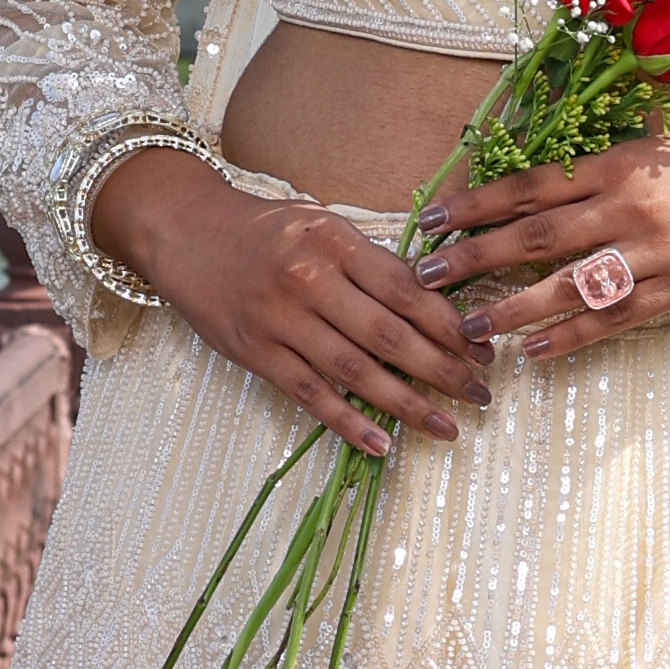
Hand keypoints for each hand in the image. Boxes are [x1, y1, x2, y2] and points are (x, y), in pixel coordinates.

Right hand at [90, 150, 486, 457]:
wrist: (186, 233)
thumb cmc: (265, 230)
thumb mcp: (321, 225)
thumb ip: (371, 262)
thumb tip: (435, 305)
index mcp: (334, 241)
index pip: (406, 290)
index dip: (450, 326)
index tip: (483, 349)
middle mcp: (309, 279)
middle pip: (389, 335)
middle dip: (443, 370)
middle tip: (480, 394)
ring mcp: (279, 320)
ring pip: (355, 372)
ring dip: (407, 405)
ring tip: (447, 428)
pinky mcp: (255, 353)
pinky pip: (310, 396)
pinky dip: (348, 423)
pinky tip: (383, 443)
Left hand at [416, 121, 669, 357]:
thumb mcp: (634, 153)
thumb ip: (578, 176)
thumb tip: (504, 197)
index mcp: (612, 167)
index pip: (529, 188)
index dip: (475, 205)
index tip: (430, 219)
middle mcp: (628, 208)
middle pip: (537, 238)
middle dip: (476, 257)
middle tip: (427, 276)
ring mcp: (653, 253)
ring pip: (570, 285)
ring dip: (514, 307)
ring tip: (470, 325)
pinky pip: (614, 318)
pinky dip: (571, 336)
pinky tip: (533, 352)